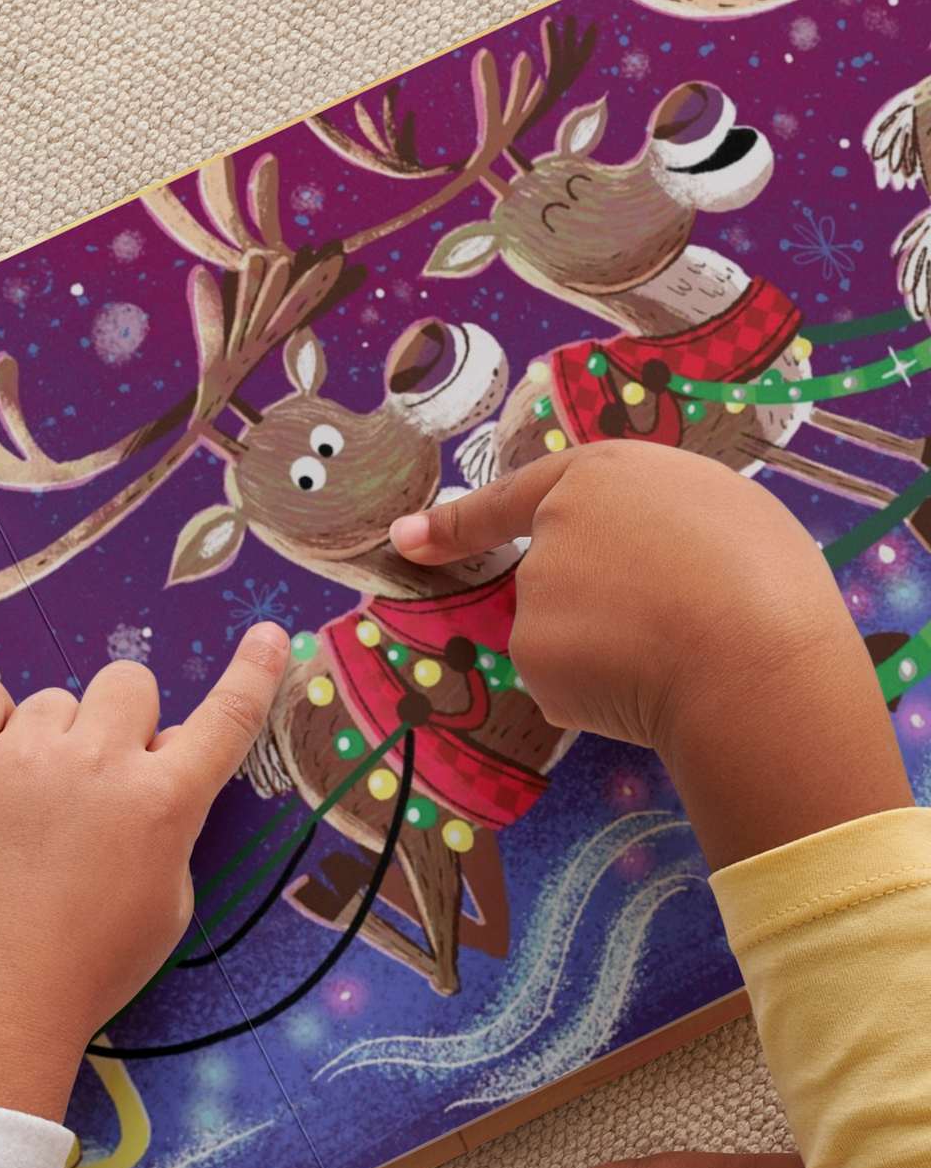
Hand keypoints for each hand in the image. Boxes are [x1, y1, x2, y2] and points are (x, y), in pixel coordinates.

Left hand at [0, 625, 291, 1120]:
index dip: (252, 674)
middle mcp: (99, 763)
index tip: (268, 636)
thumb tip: (158, 768)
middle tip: (95, 779)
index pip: (225, 719)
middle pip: (127, 683)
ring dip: (51, 738)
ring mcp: (22, 756)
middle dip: (120, 723)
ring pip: (53, 699)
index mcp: (164, 803)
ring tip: (27, 805)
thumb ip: (170, 827)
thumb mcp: (166, 906)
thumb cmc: (88, 968)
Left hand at [389, 442, 908, 868]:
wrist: (752, 658)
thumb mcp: (714, 509)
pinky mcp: (531, 656)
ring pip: (562, 635)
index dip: (457, 522)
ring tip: (679, 648)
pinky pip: (565, 680)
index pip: (511, 497)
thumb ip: (647, 521)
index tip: (406, 538)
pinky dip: (602, 692)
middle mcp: (551, 530)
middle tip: (680, 620)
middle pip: (554, 578)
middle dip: (601, 607)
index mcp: (601, 475)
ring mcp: (534, 595)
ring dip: (606, 650)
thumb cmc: (761, 576)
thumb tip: (624, 560)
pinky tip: (647, 685)